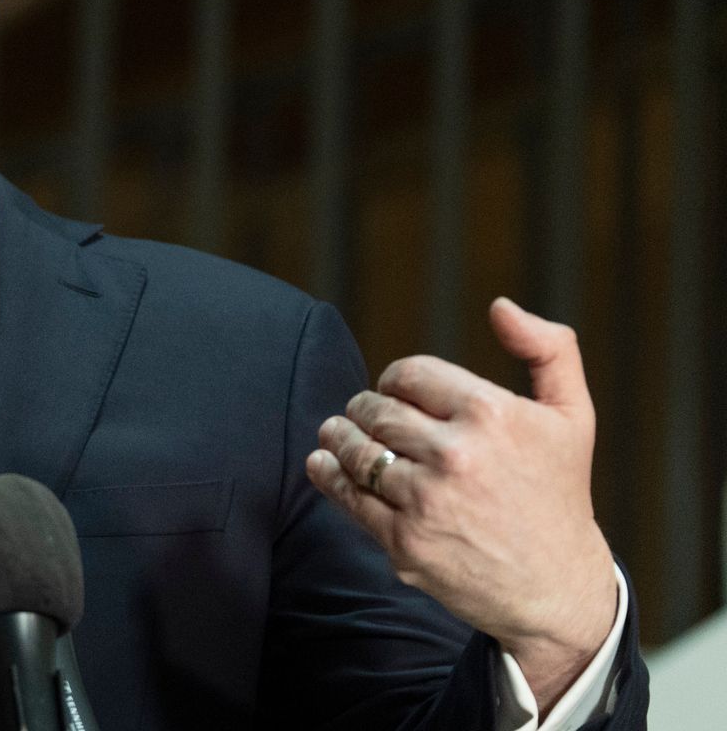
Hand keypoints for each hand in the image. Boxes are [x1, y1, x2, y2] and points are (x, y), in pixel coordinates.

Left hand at [305, 298, 616, 711]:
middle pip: (375, 410)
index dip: (396, 380)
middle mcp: (457, 455)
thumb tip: (500, 307)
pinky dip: (327, 473)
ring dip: (339, 436)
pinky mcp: (403, 541)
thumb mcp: (572, 416)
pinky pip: (348, 495)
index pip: (408, 374)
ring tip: (337, 433)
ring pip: (354, 450)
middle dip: (366, 408)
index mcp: (492, 414)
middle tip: (366, 415)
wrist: (556, 588)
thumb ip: (549, 350)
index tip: (397, 392)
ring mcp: (427, 501)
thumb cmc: (559, 494)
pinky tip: (323, 462)